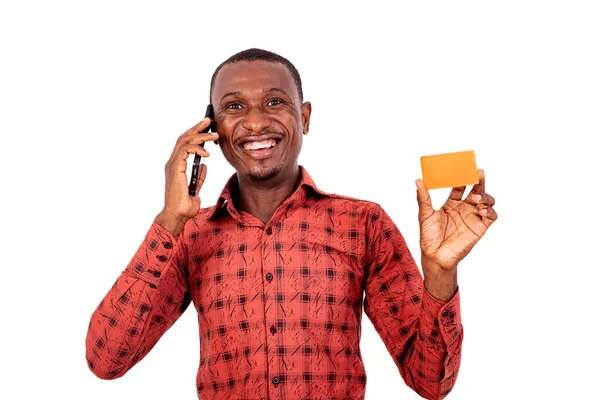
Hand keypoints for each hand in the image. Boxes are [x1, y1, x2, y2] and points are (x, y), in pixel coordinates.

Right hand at [156, 118, 218, 234]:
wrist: (177, 215)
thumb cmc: (184, 205)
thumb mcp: (196, 188)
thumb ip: (199, 176)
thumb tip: (204, 166)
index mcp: (177, 166)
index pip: (184, 144)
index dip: (195, 133)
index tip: (206, 127)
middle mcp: (173, 163)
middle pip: (183, 138)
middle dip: (197, 127)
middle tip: (209, 121)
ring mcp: (173, 165)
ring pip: (184, 141)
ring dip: (200, 136)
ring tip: (214, 136)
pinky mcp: (175, 168)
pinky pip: (185, 151)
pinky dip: (197, 148)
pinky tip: (207, 153)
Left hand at [415, 169, 496, 269]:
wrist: (435, 255)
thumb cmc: (429, 236)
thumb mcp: (425, 214)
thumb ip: (423, 197)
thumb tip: (418, 181)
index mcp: (452, 204)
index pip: (460, 186)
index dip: (462, 177)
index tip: (463, 169)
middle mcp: (464, 209)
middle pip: (476, 190)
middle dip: (479, 181)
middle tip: (479, 173)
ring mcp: (473, 218)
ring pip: (487, 201)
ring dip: (485, 196)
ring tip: (476, 198)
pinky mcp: (480, 228)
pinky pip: (491, 216)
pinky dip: (490, 210)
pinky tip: (482, 210)